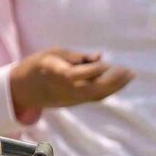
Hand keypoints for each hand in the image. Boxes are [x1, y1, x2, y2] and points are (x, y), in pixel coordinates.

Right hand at [8, 48, 133, 112]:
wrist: (25, 89)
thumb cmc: (40, 64)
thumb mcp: (53, 53)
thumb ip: (75, 55)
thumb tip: (99, 56)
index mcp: (54, 73)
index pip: (75, 76)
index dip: (92, 71)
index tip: (107, 63)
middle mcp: (64, 89)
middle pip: (90, 90)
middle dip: (112, 82)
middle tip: (128, 71)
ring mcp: (71, 98)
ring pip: (96, 96)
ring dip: (115, 87)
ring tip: (129, 75)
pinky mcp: (75, 102)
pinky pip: (95, 97)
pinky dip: (110, 90)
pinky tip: (121, 81)